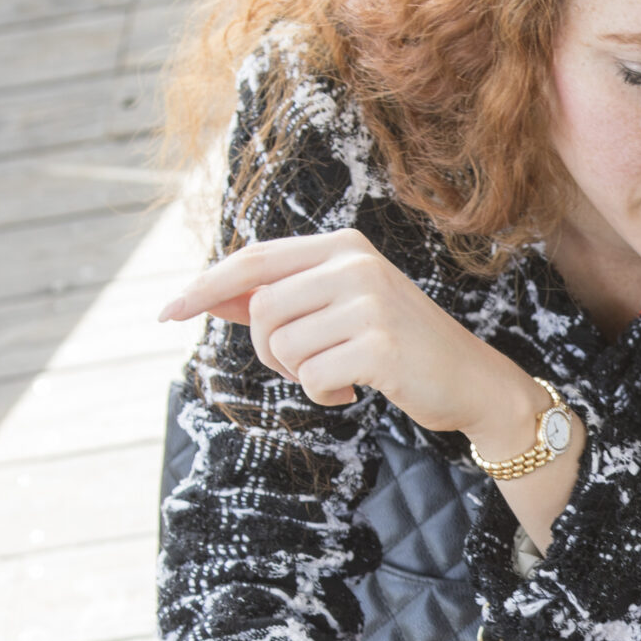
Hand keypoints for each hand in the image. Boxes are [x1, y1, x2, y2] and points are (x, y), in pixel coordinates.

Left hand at [160, 228, 537, 437]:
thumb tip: (208, 297)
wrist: (473, 381)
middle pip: (261, 309)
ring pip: (282, 345)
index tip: (167, 312)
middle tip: (302, 367)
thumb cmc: (401, 346)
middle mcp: (355, 265)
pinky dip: (323, 394)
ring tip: (336, 377)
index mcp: (343, 246)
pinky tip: (353, 392)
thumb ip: (284, 297)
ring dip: (298, 375)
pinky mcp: (379, 346)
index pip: (253, 260)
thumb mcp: (343, 308)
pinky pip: (312, 376)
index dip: (204, 287)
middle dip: (266, 350)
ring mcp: (369, 304)